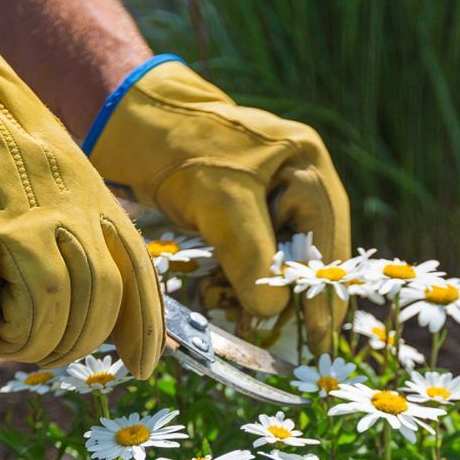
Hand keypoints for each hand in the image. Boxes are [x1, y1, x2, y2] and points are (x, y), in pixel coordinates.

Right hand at [0, 0, 163, 377]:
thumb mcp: (49, 165)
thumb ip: (66, 222)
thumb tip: (62, 301)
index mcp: (90, 192)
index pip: (136, 272)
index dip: (144, 329)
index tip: (140, 368)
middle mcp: (63, 207)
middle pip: (93, 303)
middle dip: (69, 344)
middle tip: (35, 349)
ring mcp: (12, 217)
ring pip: (44, 310)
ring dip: (24, 343)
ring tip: (0, 339)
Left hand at [84, 58, 349, 349]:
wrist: (131, 119)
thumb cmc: (178, 148)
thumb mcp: (219, 200)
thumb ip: (252, 253)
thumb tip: (272, 310)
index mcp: (307, 165)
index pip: (328, 242)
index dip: (323, 293)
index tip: (318, 339)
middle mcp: (299, 179)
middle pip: (310, 254)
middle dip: (290, 297)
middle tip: (279, 339)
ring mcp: (272, 193)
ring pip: (281, 259)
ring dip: (261, 291)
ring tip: (239, 317)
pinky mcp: (243, 207)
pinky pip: (256, 253)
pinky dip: (240, 279)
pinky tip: (220, 292)